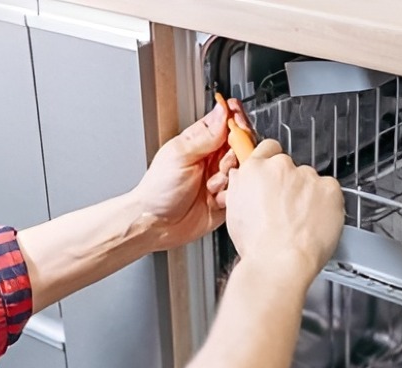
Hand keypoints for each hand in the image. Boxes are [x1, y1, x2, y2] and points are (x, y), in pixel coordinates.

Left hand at [132, 98, 250, 250]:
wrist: (157, 224)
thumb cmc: (159, 189)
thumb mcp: (180, 154)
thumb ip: (206, 134)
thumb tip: (223, 109)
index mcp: (201, 141)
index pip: (227, 121)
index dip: (237, 121)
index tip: (238, 127)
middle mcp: (214, 158)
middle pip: (242, 145)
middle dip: (235, 154)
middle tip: (222, 163)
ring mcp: (222, 179)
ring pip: (244, 169)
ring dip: (230, 177)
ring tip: (211, 185)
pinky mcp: (228, 199)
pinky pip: (243, 192)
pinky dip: (231, 195)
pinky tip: (215, 199)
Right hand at [226, 140, 344, 284]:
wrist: (281, 262)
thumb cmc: (258, 246)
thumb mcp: (234, 212)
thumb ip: (242, 187)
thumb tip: (245, 179)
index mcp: (255, 170)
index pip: (268, 149)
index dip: (272, 162)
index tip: (276, 175)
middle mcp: (281, 167)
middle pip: (291, 167)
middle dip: (291, 184)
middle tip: (287, 210)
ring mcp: (307, 176)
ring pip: (311, 181)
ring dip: (309, 195)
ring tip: (301, 222)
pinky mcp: (330, 188)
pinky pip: (331, 191)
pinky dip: (327, 203)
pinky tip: (316, 221)